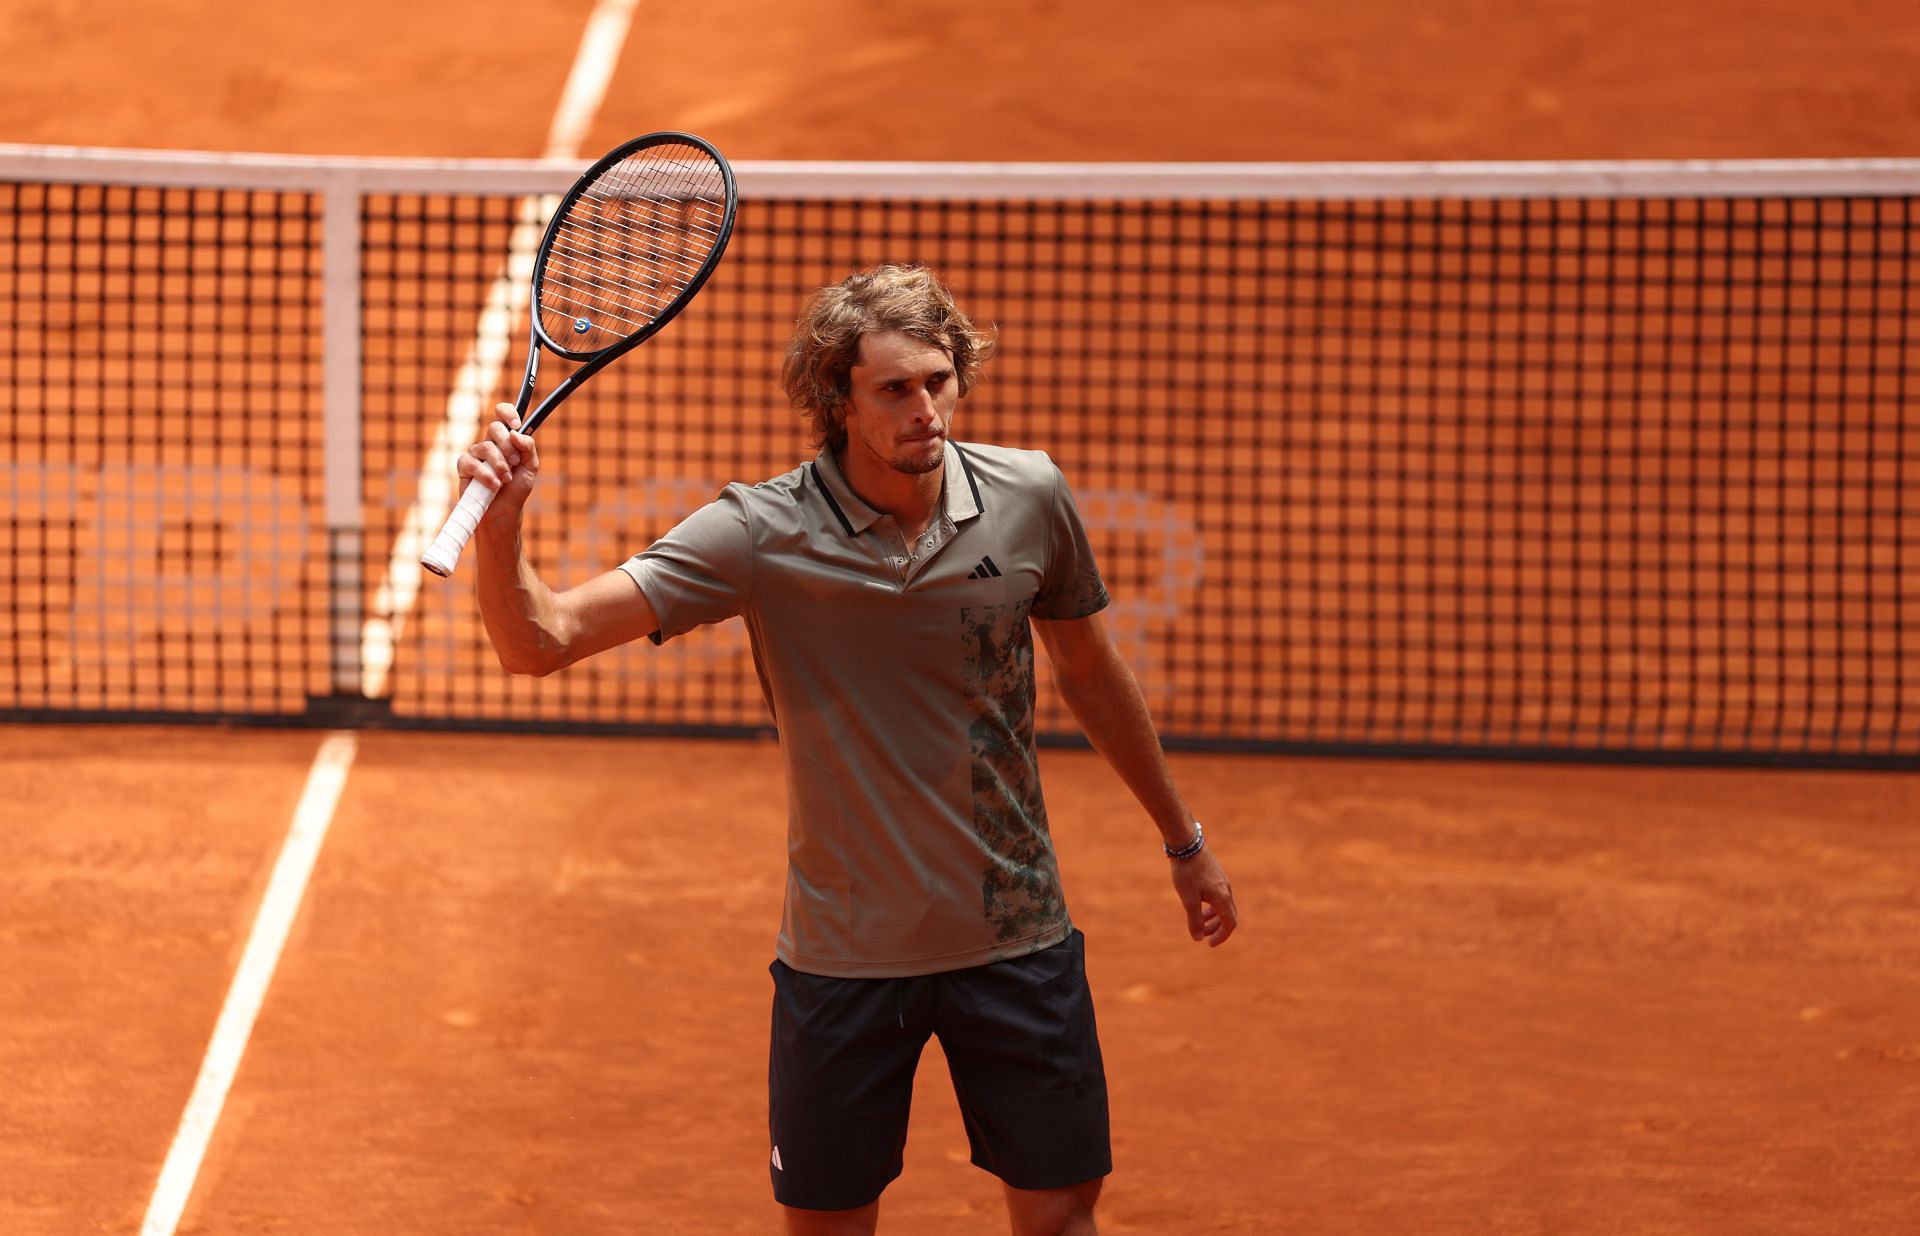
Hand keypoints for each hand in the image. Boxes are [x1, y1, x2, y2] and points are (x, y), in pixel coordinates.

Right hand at [458, 402, 539, 518]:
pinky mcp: (464, 466)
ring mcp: (476, 454)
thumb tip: (516, 433)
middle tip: (514, 462)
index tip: (516, 425)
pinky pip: (472, 462)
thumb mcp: (531, 467)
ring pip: (486, 447)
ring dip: (500, 465)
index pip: (503, 414)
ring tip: (506, 480)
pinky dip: (485, 474)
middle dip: (508, 445)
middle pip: (495, 427)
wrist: (504, 511)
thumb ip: (528, 448)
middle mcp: (491, 443)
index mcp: (507, 439)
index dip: (508, 413)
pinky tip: (494, 485)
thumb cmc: (516, 489)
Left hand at [1171, 847, 1236, 946]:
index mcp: (1222, 897)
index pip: (1230, 923)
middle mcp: (1226, 890)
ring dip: (1213, 917)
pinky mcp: (1216, 874)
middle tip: (1202, 935)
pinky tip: (1198, 903)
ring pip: (1223, 905)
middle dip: (1217, 928)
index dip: (1222, 936)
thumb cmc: (1187, 872)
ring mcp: (1222, 881)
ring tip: (1198, 921)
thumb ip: (1194, 920)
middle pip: (1228, 915)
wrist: (1187, 843)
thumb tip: (1198, 938)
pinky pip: (1219, 896)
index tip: (1209, 943)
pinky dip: (1211, 905)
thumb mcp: (1188, 899)